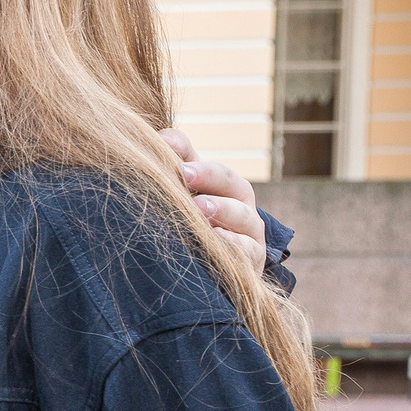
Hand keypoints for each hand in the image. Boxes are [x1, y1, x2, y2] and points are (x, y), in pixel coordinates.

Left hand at [161, 129, 266, 276]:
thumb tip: (158, 138)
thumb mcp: (187, 196)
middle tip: (184, 172)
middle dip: (207, 175)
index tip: (165, 145)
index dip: (188, 153)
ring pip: (242, 216)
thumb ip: (175, 166)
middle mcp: (241, 205)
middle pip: (230, 182)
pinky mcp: (252, 261)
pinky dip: (233, 245)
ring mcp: (249, 233)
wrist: (221, 273)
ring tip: (200, 206)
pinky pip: (246, 251)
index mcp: (225, 186)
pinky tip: (217, 240)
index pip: (208, 163)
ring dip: (222, 209)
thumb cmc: (198, 227)